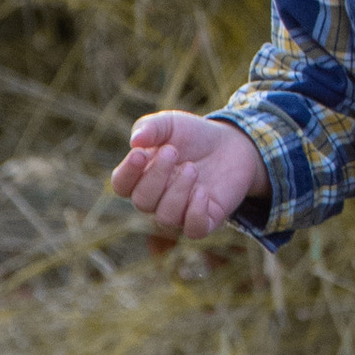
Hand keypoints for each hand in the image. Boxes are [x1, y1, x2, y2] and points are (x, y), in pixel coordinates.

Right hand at [112, 110, 266, 237]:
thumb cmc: (194, 135)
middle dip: (156, 175)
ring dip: (177, 191)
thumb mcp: (171, 123)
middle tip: (173, 151)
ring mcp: (180, 212)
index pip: (122, 185)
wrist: (232, 143)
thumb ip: (150, 127)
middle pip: (142, 201)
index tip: (141, 153)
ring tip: (192, 168)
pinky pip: (194, 230)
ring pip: (165, 217)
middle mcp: (157, 199)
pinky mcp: (205, 220)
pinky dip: (196, 213)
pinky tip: (203, 191)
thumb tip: (135, 141)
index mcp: (142, 176)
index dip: (127, 172)